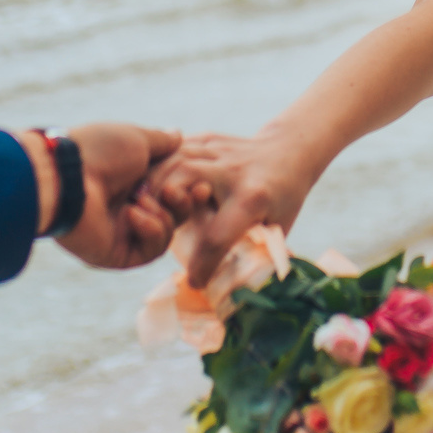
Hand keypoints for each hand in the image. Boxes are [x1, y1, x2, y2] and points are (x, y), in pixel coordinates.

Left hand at [37, 123, 182, 269]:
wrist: (67, 177)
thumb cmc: (99, 151)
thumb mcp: (138, 139)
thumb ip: (162, 142)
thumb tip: (178, 135)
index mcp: (131, 181)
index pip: (171, 191)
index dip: (189, 189)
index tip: (203, 183)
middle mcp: (127, 207)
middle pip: (174, 214)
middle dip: (184, 203)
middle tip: (195, 191)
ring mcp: (121, 232)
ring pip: (165, 234)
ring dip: (162, 216)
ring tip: (141, 200)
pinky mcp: (116, 254)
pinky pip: (149, 251)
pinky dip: (150, 231)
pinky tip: (133, 214)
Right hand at [153, 130, 321, 287]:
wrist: (291, 150)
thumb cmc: (284, 197)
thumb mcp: (279, 227)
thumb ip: (253, 252)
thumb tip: (229, 293)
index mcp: (253, 197)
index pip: (217, 235)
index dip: (202, 264)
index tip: (196, 281)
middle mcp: (233, 170)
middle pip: (182, 182)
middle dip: (161, 207)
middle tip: (151, 231)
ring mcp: (218, 149)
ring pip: (173, 161)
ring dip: (153, 185)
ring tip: (141, 209)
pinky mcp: (207, 139)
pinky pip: (174, 150)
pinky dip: (157, 166)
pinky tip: (147, 183)